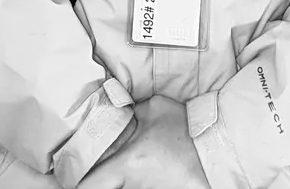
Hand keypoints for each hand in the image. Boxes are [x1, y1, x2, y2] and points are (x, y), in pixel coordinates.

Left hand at [79, 94, 209, 187]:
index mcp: (127, 165)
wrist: (217, 148)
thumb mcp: (153, 109)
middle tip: (99, 171)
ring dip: (120, 180)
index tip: (72, 176)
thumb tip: (119, 110)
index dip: (75, 183)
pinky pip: (140, 188)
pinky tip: (145, 169)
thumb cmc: (185, 130)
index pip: (88, 187)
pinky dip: (136, 182)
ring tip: (130, 164)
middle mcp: (134, 187)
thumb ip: (131, 111)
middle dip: (99, 182)